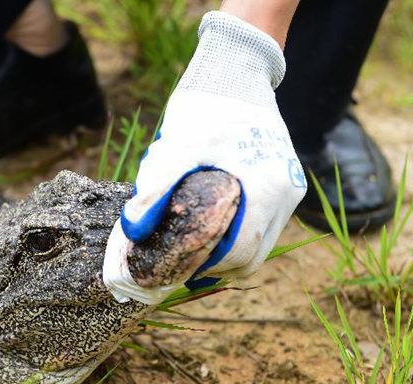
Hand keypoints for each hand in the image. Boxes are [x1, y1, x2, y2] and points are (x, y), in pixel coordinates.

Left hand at [104, 11, 306, 304]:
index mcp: (266, 188)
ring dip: (225, 254)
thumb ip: (153, 190)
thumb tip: (133, 231)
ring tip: (188, 253)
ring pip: (259, 244)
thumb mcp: (173, 147)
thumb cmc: (204, 107)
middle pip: (251, 256)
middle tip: (175, 269)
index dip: (203, 270)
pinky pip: (263, 225)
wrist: (234, 69)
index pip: (239, 252)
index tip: (170, 274)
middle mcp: (286, 193)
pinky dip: (236, 236)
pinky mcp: (286, 180)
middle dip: (212, 268)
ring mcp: (290, 187)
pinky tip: (207, 232)